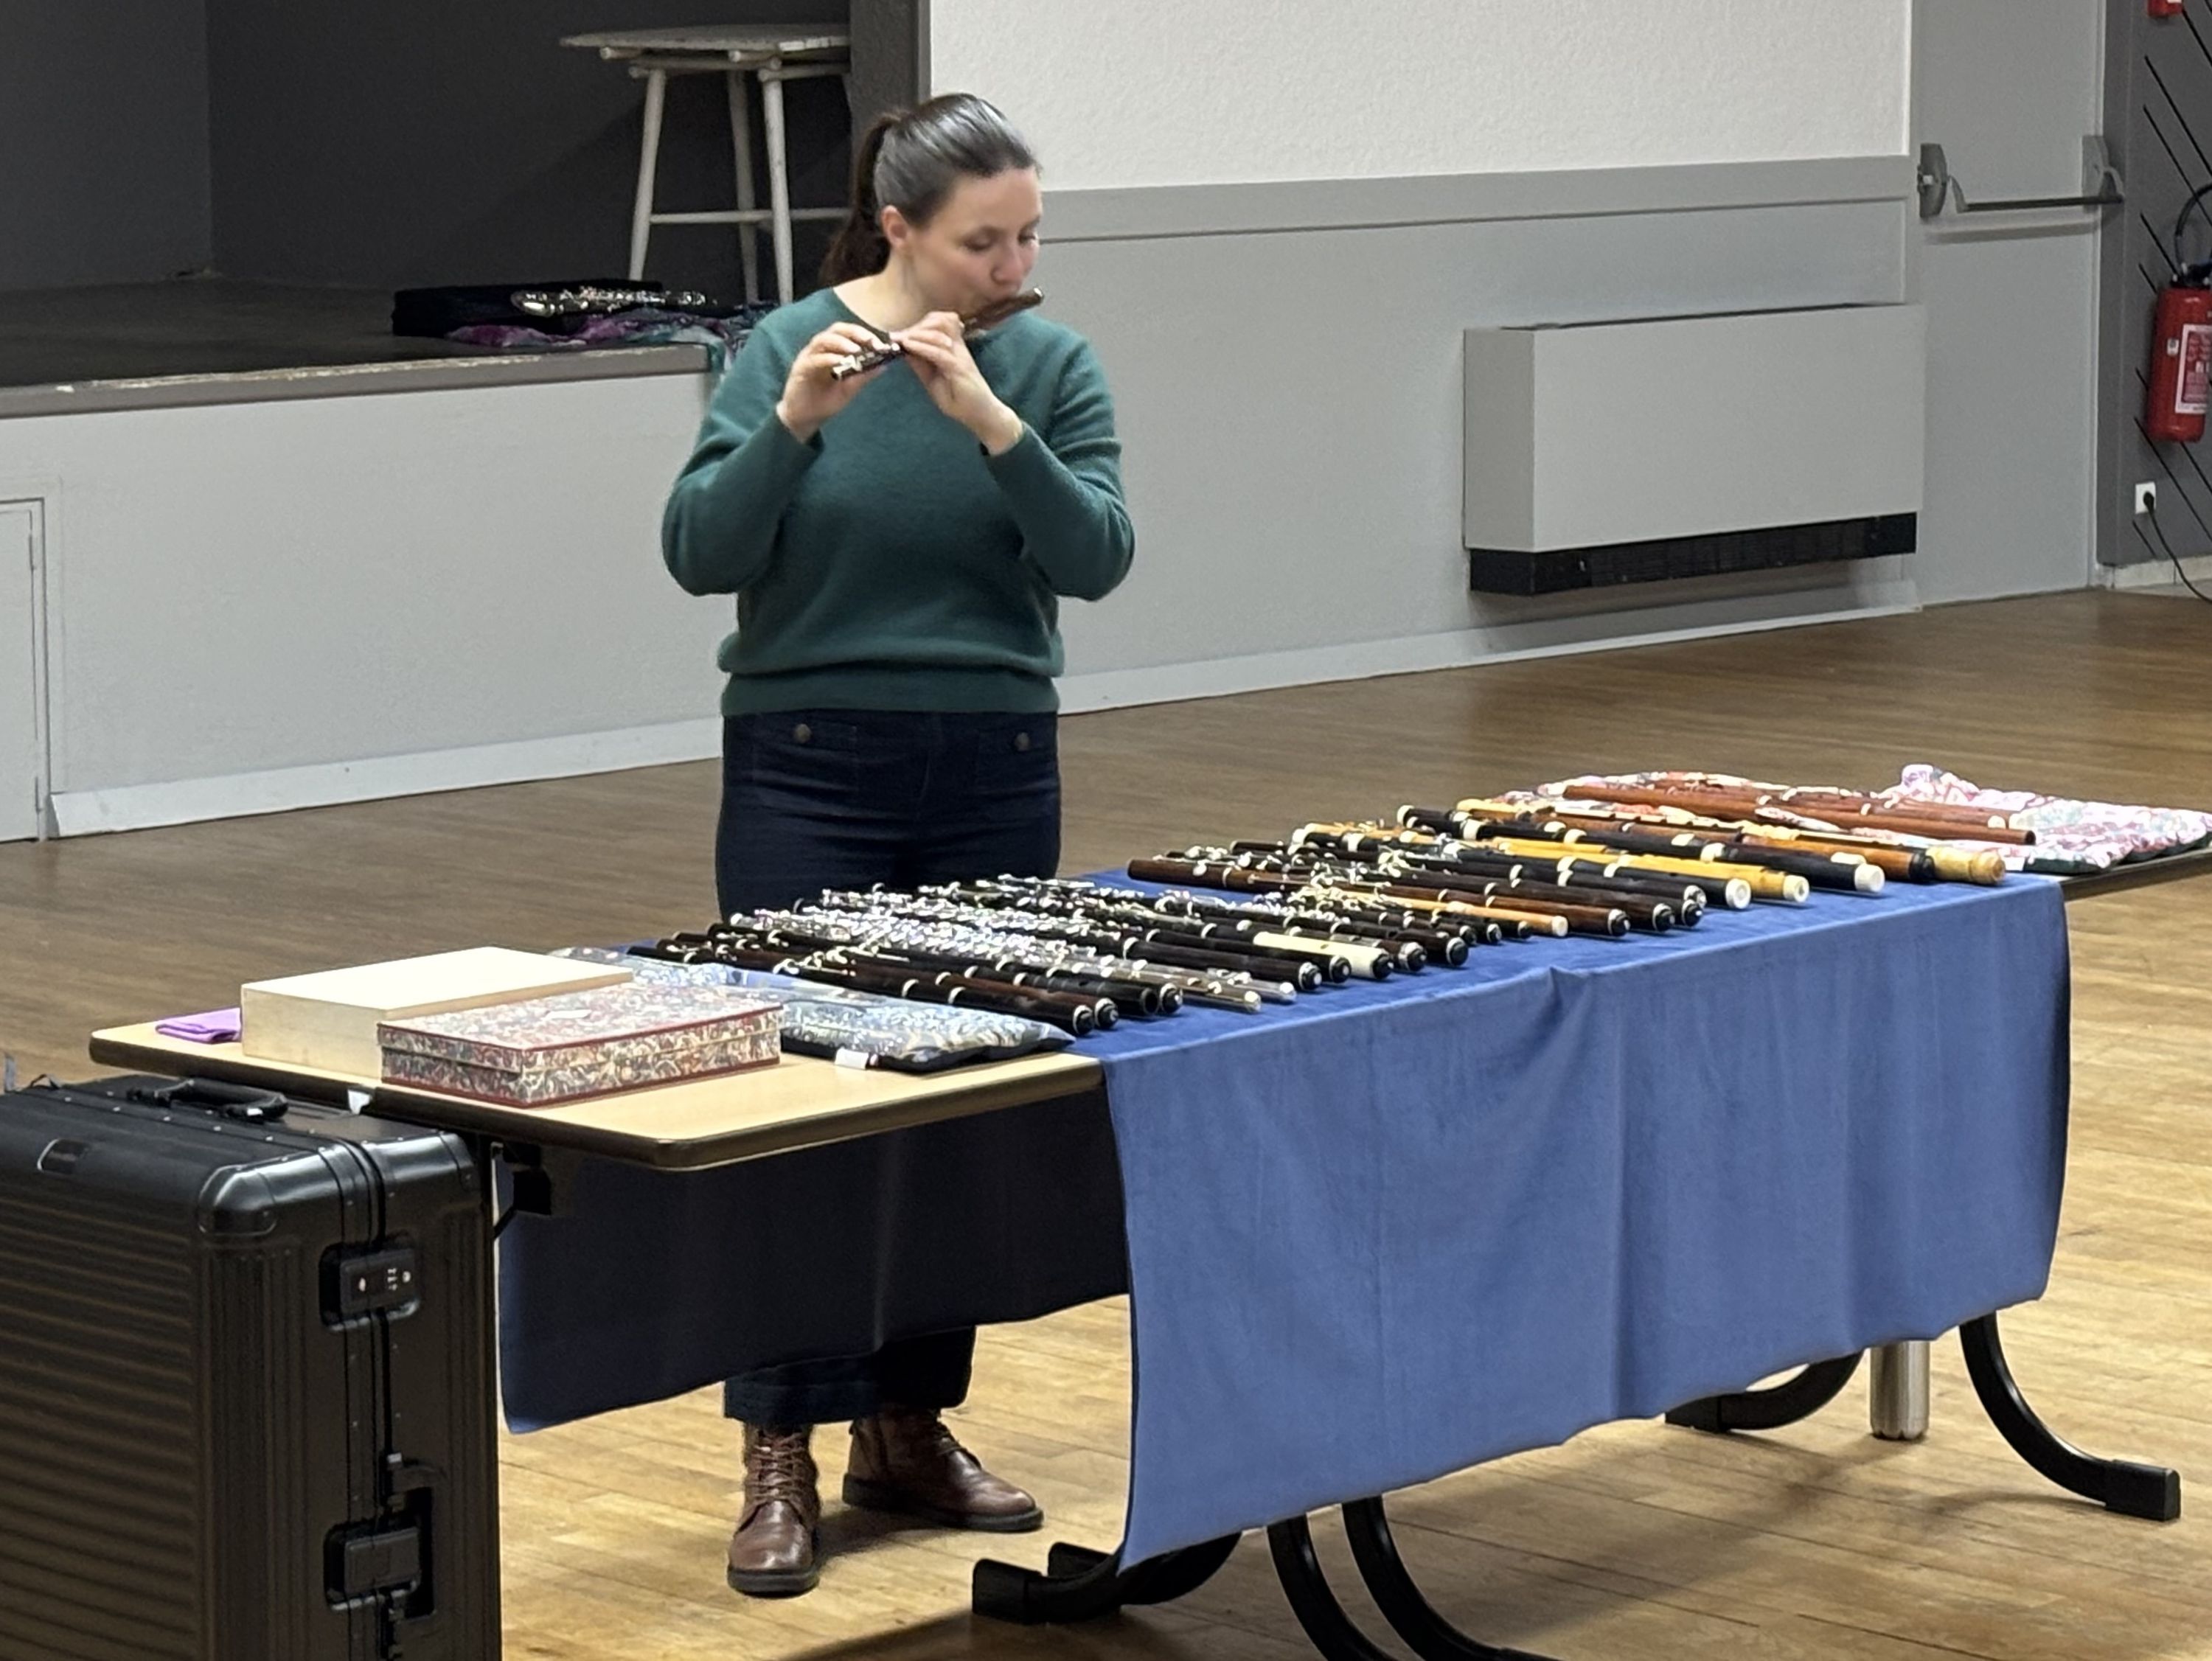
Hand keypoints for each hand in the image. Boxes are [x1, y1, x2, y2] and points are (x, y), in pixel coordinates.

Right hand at [775, 322, 894, 440]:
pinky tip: (841, 362)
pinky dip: (829, 359)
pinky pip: (815, 359)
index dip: (864, 334)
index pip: (848, 333)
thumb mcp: (849, 388)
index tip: (880, 344)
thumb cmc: (824, 401)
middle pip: (837, 330)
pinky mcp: (800, 369)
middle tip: (871, 342)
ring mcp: (808, 357)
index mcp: (832, 350)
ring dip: (842, 343)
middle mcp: (820, 349)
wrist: (803, 418)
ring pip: (824, 340)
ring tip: (857, 350)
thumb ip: (863, 376)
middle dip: (856, 333)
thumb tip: (884, 365)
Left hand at [893, 311, 1024, 452]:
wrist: (982, 416)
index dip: (918, 324)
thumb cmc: (960, 400)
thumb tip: (905, 351)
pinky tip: (908, 345)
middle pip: (938, 320)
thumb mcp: (934, 381)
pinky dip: (921, 347)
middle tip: (897, 336)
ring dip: (917, 333)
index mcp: (954, 348)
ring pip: (939, 331)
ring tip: (901, 339)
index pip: (938, 323)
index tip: (897, 334)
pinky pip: (939, 352)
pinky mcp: (960, 368)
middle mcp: (958, 348)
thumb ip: (922, 366)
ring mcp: (960, 356)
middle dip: (916, 325)